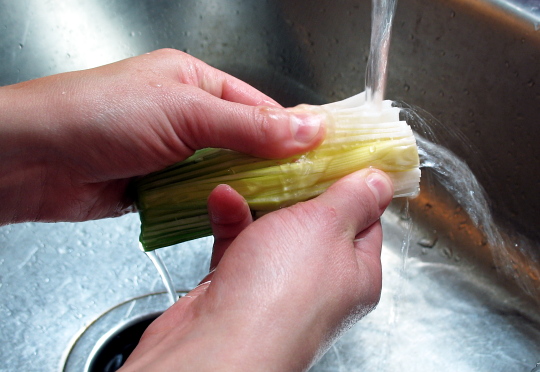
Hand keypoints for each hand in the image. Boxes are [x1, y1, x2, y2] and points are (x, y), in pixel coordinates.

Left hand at [0, 49, 324, 223]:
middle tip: (305, 191)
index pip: (260, 107)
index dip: (293, 132)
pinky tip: (235, 218)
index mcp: (197, 82)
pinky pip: (201, 197)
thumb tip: (309, 128)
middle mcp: (188, 116)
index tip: (324, 156)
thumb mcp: (185, 112)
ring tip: (275, 210)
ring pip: (225, 174)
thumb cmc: (99, 116)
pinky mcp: (160, 186)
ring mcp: (174, 153)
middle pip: (246, 144)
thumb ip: (248, 126)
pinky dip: (216, 207)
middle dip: (272, 167)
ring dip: (242, 190)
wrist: (34, 160)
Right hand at [120, 168, 392, 371]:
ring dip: (259, 201)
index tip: (339, 152)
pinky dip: (231, 219)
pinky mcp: (237, 287)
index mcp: (355, 273)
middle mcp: (318, 283)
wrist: (215, 346)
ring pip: (272, 231)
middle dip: (299, 188)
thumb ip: (354, 199)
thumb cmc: (280, 293)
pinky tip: (223, 199)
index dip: (352, 183)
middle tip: (289, 153)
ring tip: (250, 171)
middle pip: (315, 221)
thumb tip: (381, 181)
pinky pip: (238, 244)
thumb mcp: (329, 226)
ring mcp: (276, 286)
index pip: (365, 219)